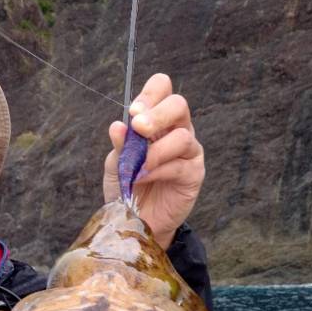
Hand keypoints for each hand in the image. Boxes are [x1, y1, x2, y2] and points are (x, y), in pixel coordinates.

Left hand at [103, 74, 204, 248]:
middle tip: (139, 127)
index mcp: (157, 120)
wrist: (137, 221)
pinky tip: (143, 177)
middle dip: (157, 114)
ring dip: (156, 149)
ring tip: (139, 165)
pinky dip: (158, 170)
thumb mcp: (117, 164)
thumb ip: (120, 146)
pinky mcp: (194, 174)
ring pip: (183, 136)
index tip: (133, 112)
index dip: (150, 94)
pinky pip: (180, 165)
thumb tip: (117, 126)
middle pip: (178, 105)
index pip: (162, 89)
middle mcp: (177, 130)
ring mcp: (188, 151)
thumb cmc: (128, 188)